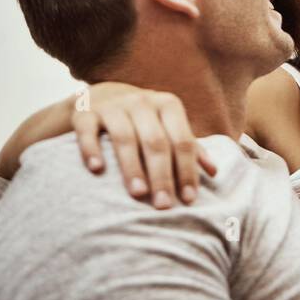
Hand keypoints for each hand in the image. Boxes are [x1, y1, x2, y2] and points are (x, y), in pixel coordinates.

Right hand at [74, 83, 216, 207]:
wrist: (102, 95)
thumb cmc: (145, 119)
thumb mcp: (169, 125)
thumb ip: (190, 147)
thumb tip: (214, 172)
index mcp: (168, 105)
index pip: (182, 141)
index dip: (187, 170)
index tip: (188, 199)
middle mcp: (142, 102)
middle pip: (155, 142)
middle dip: (162, 175)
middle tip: (163, 205)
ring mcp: (113, 105)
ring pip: (124, 138)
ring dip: (132, 167)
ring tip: (138, 194)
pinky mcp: (85, 113)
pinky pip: (88, 131)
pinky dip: (92, 149)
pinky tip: (97, 170)